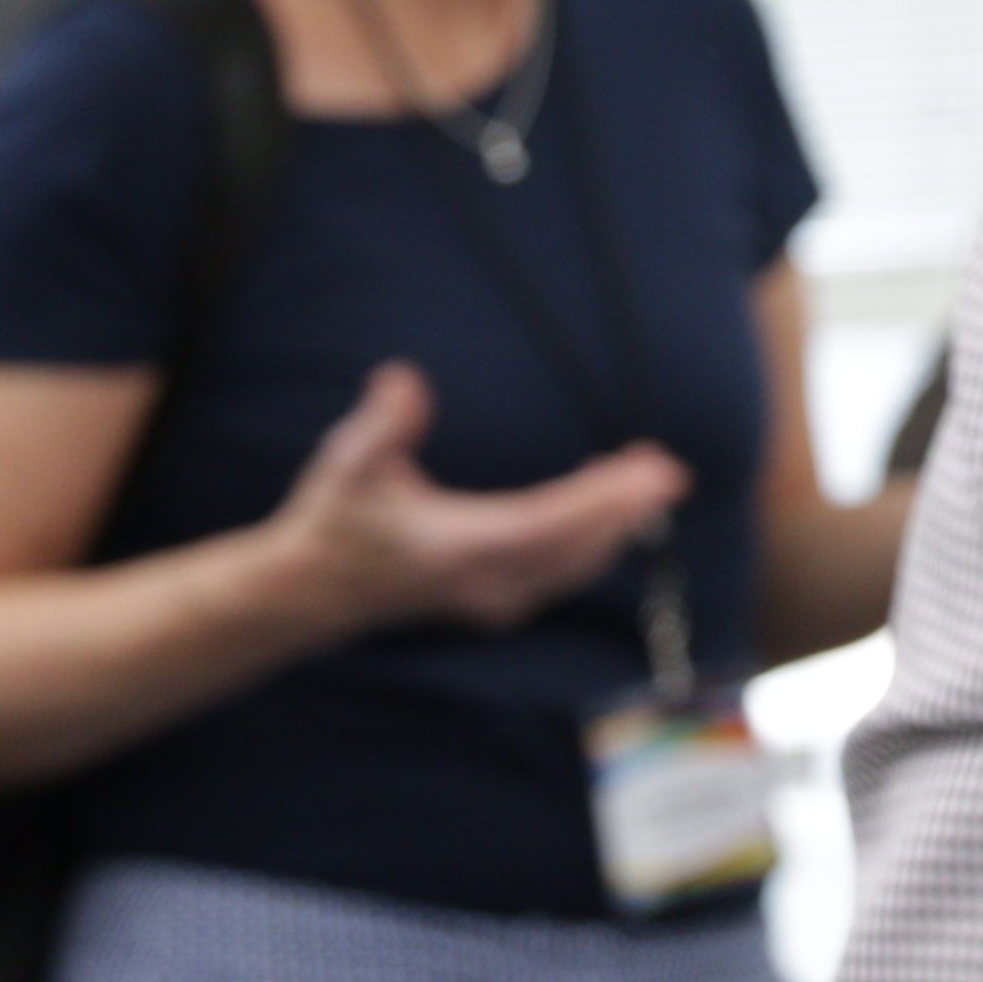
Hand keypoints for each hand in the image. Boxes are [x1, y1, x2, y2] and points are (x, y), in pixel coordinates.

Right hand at [255, 363, 680, 634]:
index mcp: (455, 548)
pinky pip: (560, 574)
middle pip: (575, 550)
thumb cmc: (334, 519)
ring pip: (573, 567)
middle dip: (625, 511)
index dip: (600, 500)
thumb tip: (402, 380)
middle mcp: (483, 582)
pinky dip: (593, 544)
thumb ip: (382, 424)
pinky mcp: (494, 602)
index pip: (545, 523)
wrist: (312, 590)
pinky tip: (610, 512)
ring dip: (615, 527)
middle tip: (670, 473)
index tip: (647, 474)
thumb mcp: (346, 463)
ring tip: (651, 482)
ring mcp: (491, 599)